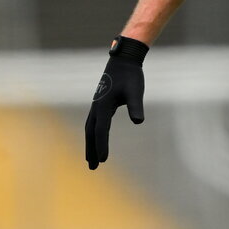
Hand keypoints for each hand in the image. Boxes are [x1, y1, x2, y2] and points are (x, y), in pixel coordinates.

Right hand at [85, 36, 147, 168]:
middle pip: (91, 132)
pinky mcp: (100, 103)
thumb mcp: (136, 91)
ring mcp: (97, 104)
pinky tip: (97, 139)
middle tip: (92, 167)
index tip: (104, 161)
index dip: (102, 146)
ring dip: (90, 144)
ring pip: (90, 128)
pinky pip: (94, 123)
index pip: (101, 130)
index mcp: (103, 105)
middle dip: (91, 150)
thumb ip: (136, 106)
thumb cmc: (131, 76)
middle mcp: (96, 106)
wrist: (124, 60)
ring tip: (91, 159)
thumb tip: (138, 121)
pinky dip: (93, 134)